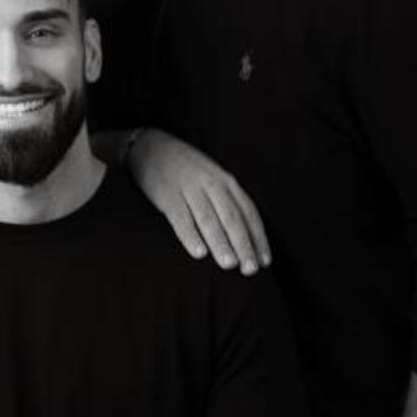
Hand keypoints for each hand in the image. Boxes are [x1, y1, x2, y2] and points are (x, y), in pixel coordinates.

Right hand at [127, 129, 270, 273]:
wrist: (152, 147)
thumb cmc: (187, 170)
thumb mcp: (214, 178)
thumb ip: (229, 201)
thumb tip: (246, 237)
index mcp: (226, 181)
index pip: (248, 212)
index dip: (258, 237)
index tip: (264, 261)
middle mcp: (211, 184)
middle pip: (231, 217)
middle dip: (243, 244)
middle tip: (250, 269)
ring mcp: (189, 189)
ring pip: (209, 219)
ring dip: (220, 242)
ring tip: (229, 264)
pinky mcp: (168, 196)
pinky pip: (181, 219)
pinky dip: (191, 235)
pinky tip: (199, 252)